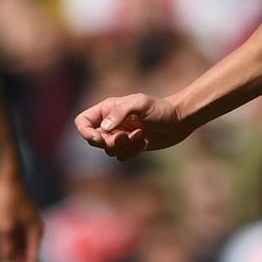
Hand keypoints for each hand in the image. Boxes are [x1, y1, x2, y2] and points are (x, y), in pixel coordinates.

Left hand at [0, 173, 42, 261]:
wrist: (4, 176)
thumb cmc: (6, 201)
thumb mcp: (4, 229)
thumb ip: (7, 251)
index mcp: (35, 235)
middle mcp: (33, 233)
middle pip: (23, 259)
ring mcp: (24, 228)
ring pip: (14, 251)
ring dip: (2, 261)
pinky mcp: (14, 222)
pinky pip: (9, 242)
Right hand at [75, 93, 192, 160]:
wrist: (179, 120)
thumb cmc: (160, 109)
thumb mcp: (140, 104)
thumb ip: (120, 112)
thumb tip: (103, 129)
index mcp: (107, 109)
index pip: (83, 122)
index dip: (86, 132)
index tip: (100, 138)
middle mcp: (111, 123)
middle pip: (94, 140)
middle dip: (110, 142)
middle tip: (126, 136)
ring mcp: (120, 135)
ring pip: (108, 151)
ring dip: (125, 147)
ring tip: (141, 135)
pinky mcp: (131, 146)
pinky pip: (121, 157)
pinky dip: (132, 152)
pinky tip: (145, 142)